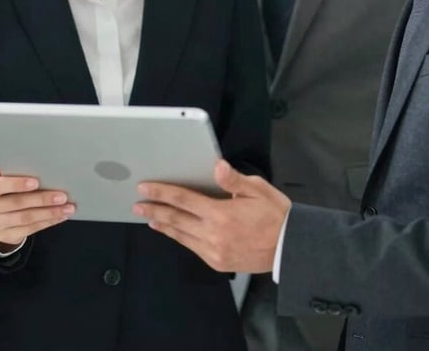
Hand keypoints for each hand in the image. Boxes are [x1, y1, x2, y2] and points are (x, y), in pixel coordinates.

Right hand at [0, 163, 74, 249]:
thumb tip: (7, 162)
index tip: (36, 182)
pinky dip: (48, 222)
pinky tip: (60, 216)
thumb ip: (8, 171)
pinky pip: (30, 229)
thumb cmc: (4, 190)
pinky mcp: (5, 236)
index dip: (16, 184)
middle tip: (62, 196)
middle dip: (41, 199)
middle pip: (16, 203)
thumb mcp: (2, 178)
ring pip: (26, 218)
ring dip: (49, 212)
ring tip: (67, 207)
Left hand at [133, 159, 290, 272]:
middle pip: (176, 220)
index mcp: (221, 214)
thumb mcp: (257, 189)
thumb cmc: (274, 214)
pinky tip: (172, 231)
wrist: (290, 248)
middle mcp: (213, 235)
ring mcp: (214, 251)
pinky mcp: (218, 263)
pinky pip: (192, 247)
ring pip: (181, 236)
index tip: (144, 188)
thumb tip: (217, 166)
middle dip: (154, 210)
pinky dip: (179, 237)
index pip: (183, 200)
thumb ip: (233, 179)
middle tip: (137, 205)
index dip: (161, 193)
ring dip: (163, 225)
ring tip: (148, 218)